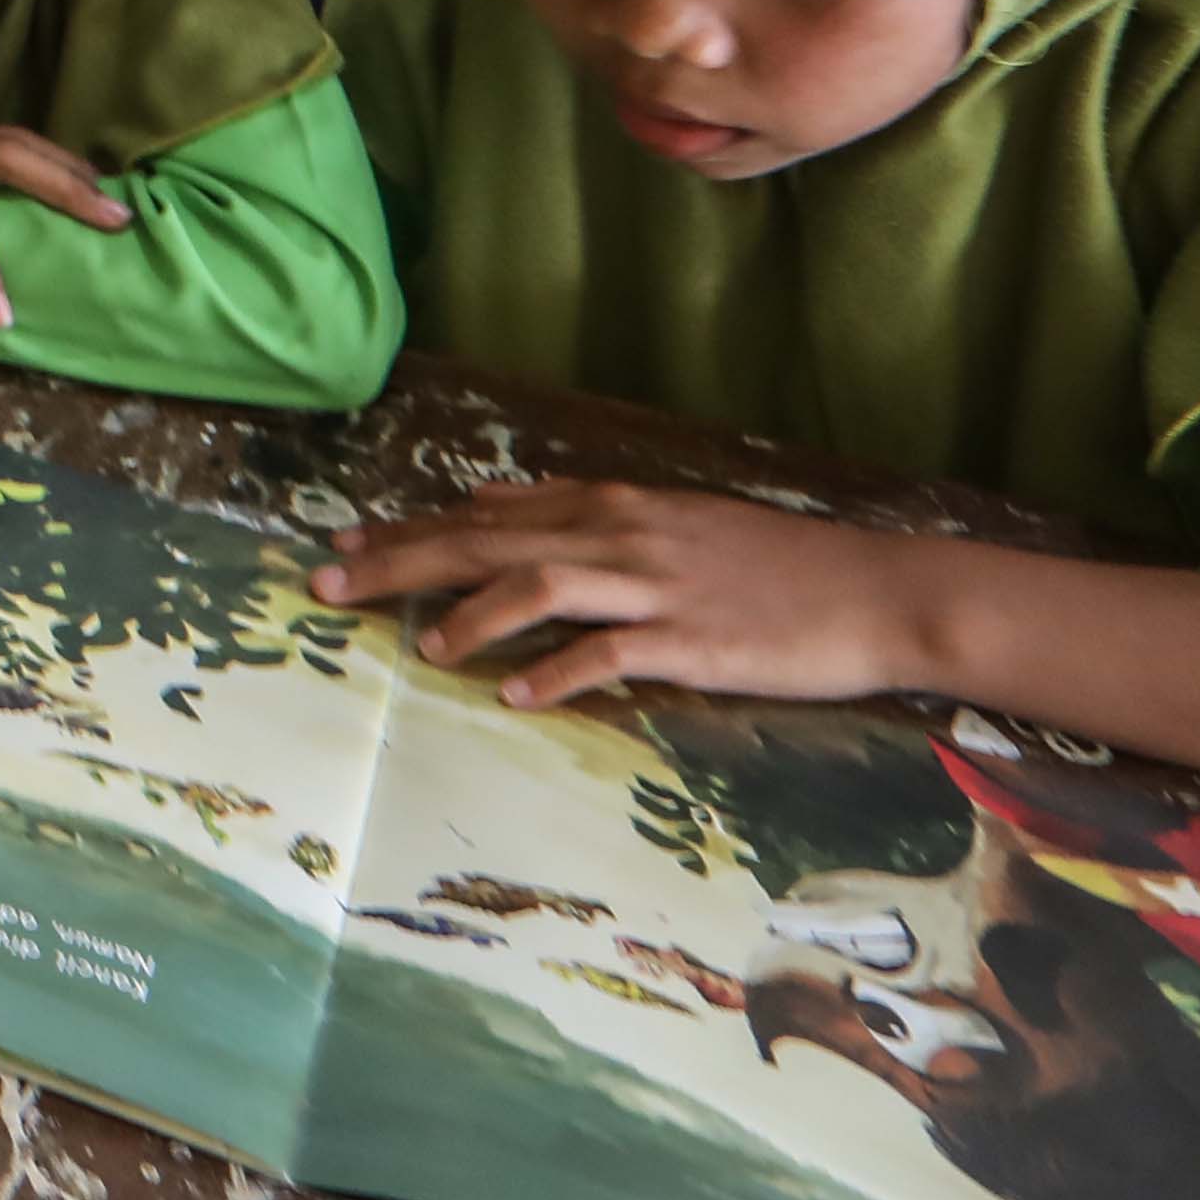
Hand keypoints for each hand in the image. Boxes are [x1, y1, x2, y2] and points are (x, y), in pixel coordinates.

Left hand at [314, 479, 939, 711]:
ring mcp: (655, 584)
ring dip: (469, 614)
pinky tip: (514, 694)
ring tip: (420, 646)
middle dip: (399, 560)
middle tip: (326, 582)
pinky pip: (609, 653)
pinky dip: (555, 671)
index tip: (342, 543)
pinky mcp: (693, 638)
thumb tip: (501, 513)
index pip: (486, 512)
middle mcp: (621, 532)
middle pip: (487, 539)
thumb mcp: (670, 523)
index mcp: (612, 504)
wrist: (874, 590)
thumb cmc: (773, 565)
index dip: (409, 528)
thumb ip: (585, 520)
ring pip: (537, 583)